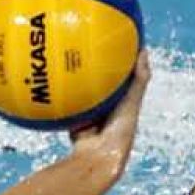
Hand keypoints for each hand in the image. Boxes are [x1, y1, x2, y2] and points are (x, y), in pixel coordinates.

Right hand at [69, 49, 150, 180]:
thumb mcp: (132, 100)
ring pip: (81, 93)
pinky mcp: (75, 120)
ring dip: (73, 81)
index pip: (120, 76)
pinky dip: (60, 96)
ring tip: (62, 57)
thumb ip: (139, 79)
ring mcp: (90, 115)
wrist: (97, 155)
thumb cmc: (120, 129)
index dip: (115, 60)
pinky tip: (50, 81)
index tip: (107, 39)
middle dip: (91, 68)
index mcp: (122, 102)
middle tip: (79, 44)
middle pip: (99, 83)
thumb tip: (145, 51)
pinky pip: (66, 105)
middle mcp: (107, 108)